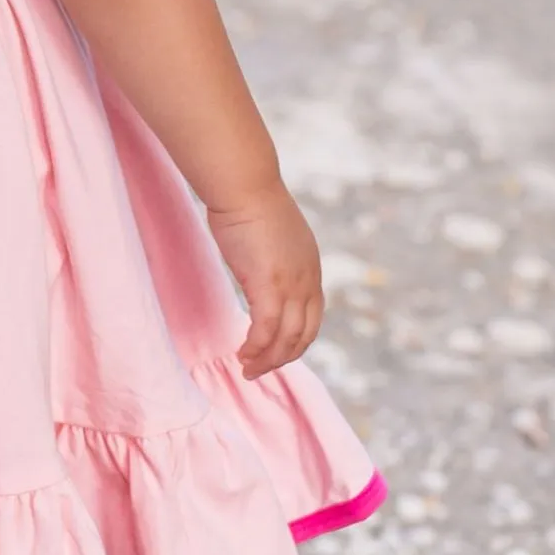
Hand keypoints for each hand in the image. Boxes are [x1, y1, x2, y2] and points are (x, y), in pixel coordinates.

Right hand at [207, 184, 322, 380]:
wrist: (245, 185)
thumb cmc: (248, 202)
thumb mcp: (270, 237)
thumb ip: (272, 258)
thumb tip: (258, 266)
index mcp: (310, 269)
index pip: (312, 317)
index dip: (294, 340)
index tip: (274, 351)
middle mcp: (308, 280)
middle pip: (304, 334)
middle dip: (282, 357)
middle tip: (259, 369)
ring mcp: (292, 284)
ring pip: (287, 338)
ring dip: (268, 359)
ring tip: (248, 368)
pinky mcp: (270, 285)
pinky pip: (266, 330)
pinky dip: (257, 347)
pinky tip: (242, 353)